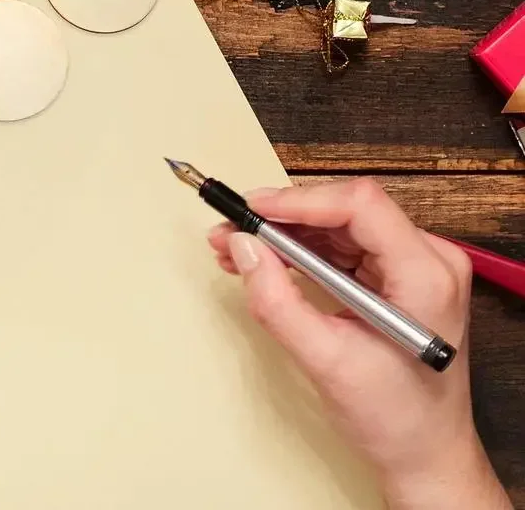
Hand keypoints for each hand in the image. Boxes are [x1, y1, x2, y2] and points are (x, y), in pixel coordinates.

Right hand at [209, 178, 509, 509]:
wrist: (426, 456)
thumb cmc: (395, 419)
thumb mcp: (327, 362)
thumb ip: (278, 302)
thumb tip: (242, 247)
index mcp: (426, 276)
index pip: (360, 206)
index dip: (300, 202)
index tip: (251, 212)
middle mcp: (429, 258)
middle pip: (345, 210)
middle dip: (282, 218)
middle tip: (230, 231)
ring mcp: (415, 264)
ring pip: (338, 224)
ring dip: (285, 233)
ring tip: (236, 247)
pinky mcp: (397, 274)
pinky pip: (342, 244)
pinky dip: (300, 250)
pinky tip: (264, 259)